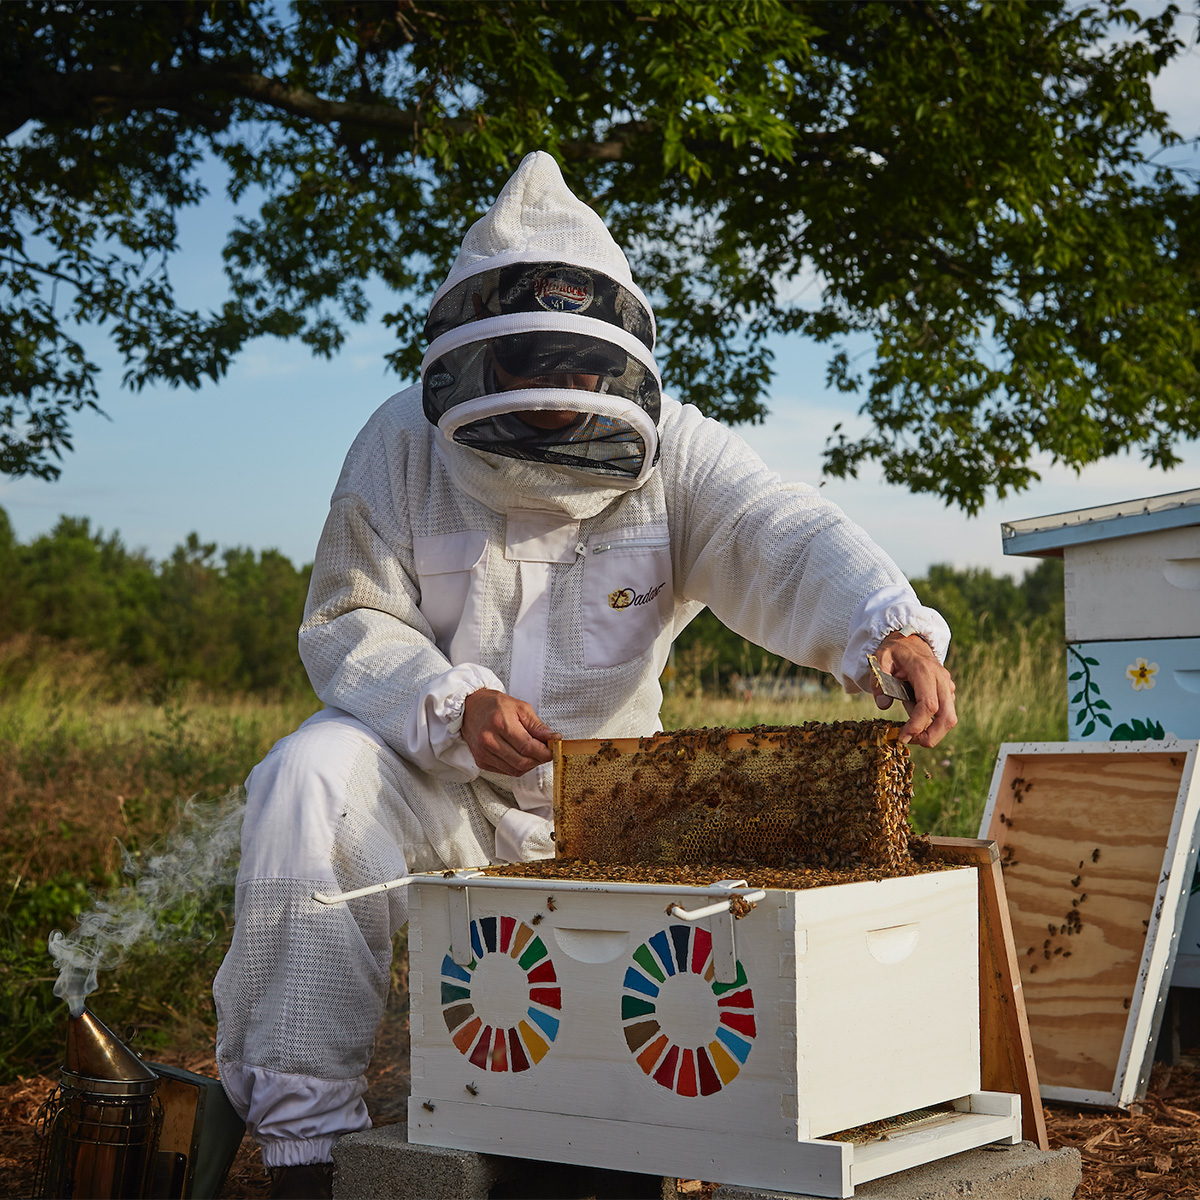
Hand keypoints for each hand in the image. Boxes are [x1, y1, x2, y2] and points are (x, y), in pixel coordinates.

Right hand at [462, 689, 559, 775]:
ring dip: (529, 765)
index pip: (528, 747)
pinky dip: (517, 767)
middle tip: (544, 752)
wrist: (471, 707)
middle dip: (538, 760)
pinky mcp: (481, 761)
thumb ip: (538, 726)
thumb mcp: (521, 708)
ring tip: (532, 753)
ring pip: (515, 770)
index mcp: (501, 724)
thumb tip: (553, 739)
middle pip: (522, 762)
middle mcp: (489, 740)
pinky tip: (519, 755)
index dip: (544, 752)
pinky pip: (505, 771)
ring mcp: (483, 752)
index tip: (552, 750)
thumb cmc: (495, 705)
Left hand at [872, 633, 956, 747]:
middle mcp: (941, 679)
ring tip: (909, 727)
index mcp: (924, 671)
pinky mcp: (948, 691)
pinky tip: (914, 713)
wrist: (910, 640)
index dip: (918, 725)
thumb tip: (883, 705)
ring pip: (950, 717)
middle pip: (947, 717)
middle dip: (932, 736)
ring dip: (933, 731)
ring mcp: (947, 685)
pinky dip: (933, 721)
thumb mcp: (879, 660)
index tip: (903, 737)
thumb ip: (879, 681)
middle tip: (911, 742)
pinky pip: (946, 712)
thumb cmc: (894, 651)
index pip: (929, 705)